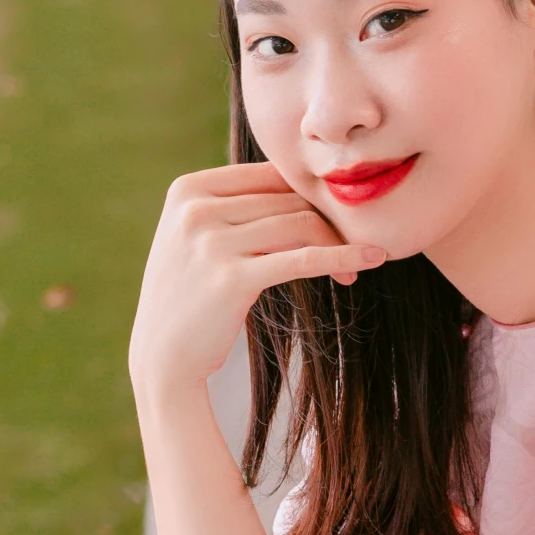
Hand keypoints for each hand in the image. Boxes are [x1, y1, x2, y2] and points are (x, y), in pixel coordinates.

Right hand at [128, 163, 384, 400]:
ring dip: (337, 245)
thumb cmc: (191, 298)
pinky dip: (342, 257)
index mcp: (188, 189)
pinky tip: (371, 259)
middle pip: (287, 198)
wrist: (163, 359)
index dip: (308, 195)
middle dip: (327, 223)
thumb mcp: (198, 239)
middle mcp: (196, 209)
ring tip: (351, 272)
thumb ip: (234, 206)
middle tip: (352, 249)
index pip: (269, 175)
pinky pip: (302, 259)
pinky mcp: (232, 278)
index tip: (332, 221)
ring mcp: (211, 242)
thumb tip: (297, 183)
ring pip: (300, 224)